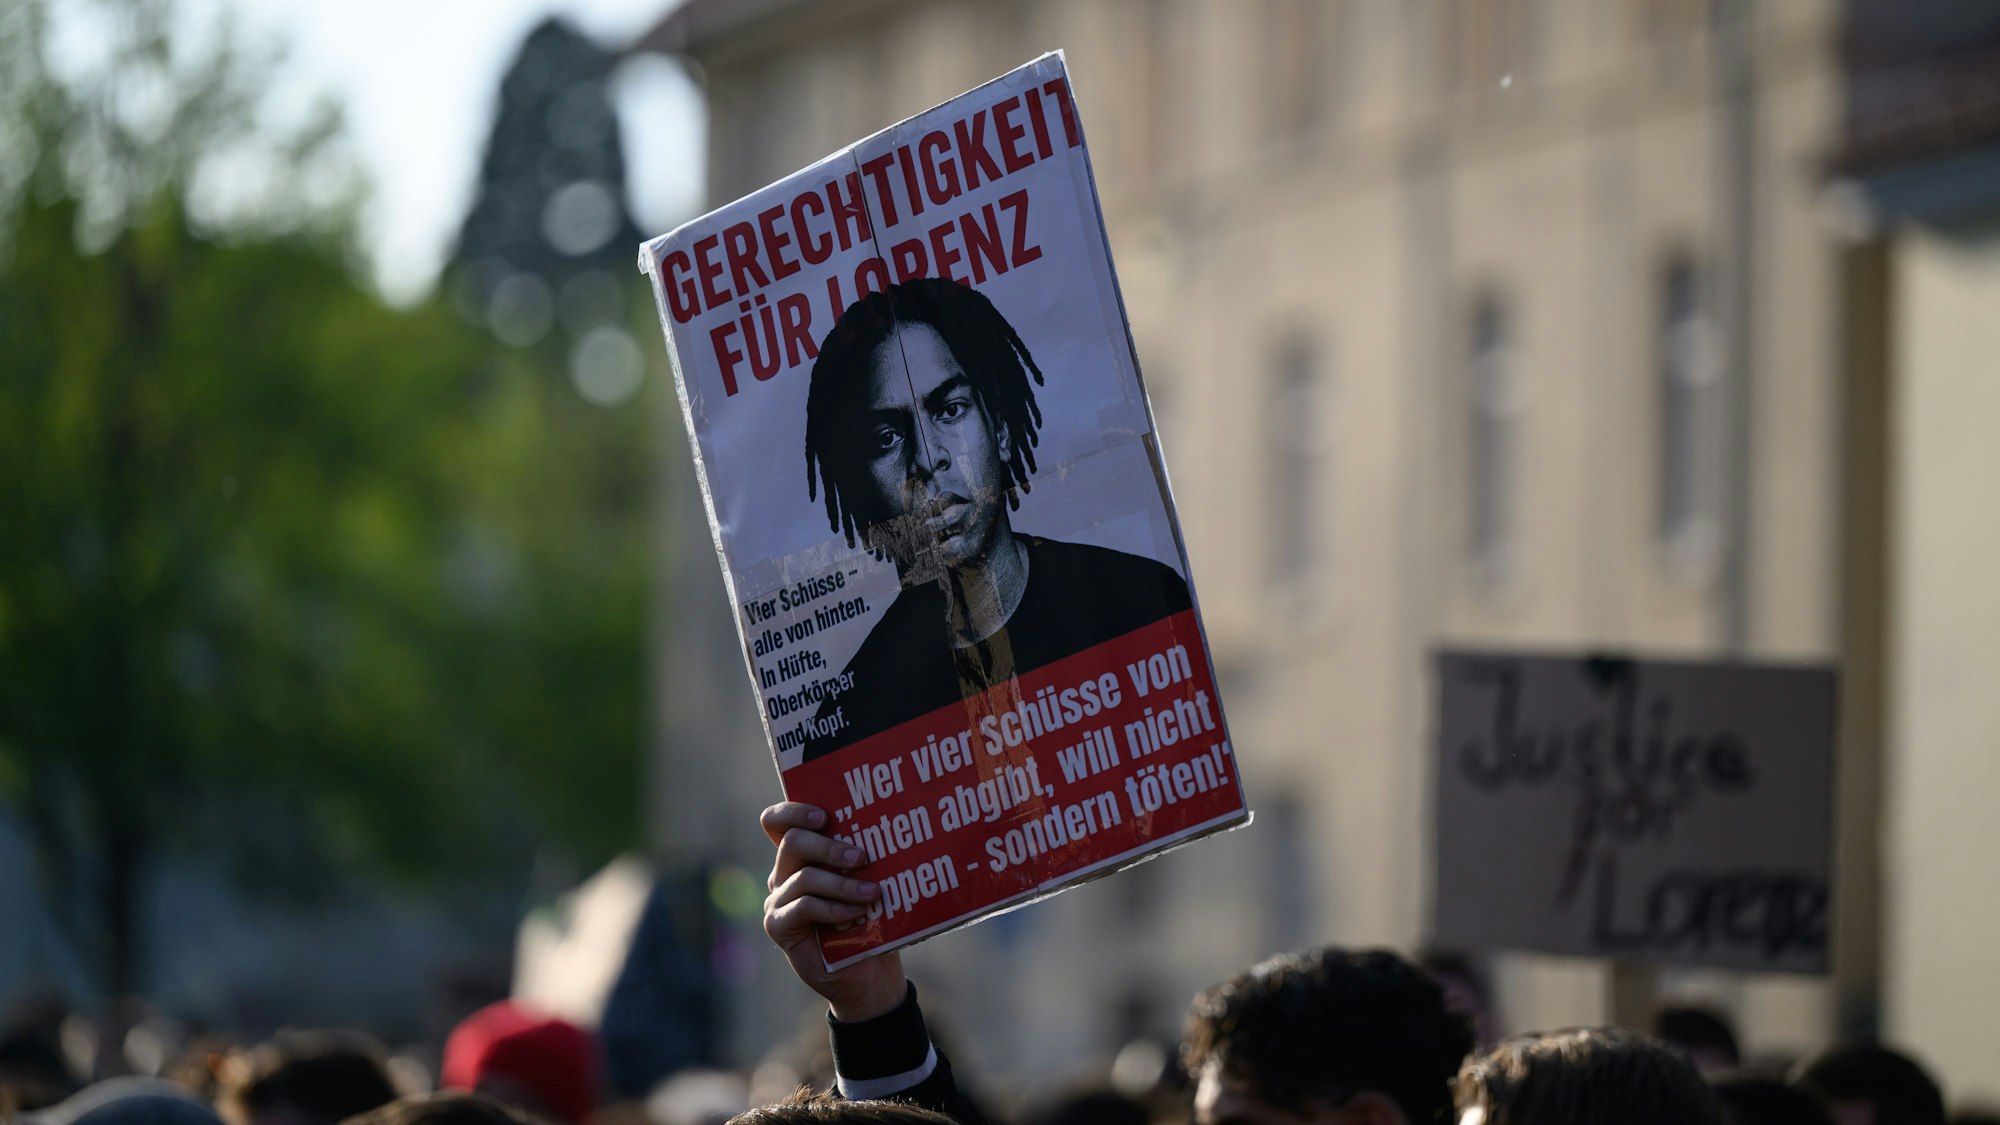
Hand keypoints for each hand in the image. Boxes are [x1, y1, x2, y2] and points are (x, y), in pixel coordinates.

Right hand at [761, 801, 907, 1021]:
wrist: (868, 974)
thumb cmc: (871, 921)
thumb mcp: (869, 883)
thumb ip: (862, 859)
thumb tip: (888, 828)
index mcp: (800, 855)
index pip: (778, 821)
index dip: (794, 811)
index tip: (826, 816)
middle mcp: (783, 873)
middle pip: (792, 841)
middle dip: (829, 846)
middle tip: (862, 857)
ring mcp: (777, 900)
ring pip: (803, 876)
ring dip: (842, 883)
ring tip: (873, 891)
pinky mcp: (779, 926)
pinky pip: (803, 907)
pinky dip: (833, 908)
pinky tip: (856, 914)